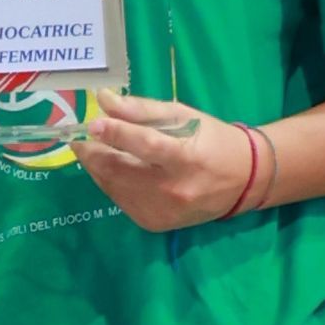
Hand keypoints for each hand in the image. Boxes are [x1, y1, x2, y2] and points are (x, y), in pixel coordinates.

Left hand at [76, 88, 266, 230]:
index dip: (117, 134)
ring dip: (99, 168)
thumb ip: (142, 109)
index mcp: (187, 158)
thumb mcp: (184, 116)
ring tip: (96, 150)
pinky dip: (112, 183)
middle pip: (121, 171)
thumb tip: (103, 100)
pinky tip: (116, 170)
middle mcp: (174, 190)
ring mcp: (162, 211)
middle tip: (81, 138)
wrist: (243, 181)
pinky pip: (121, 201)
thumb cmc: (212, 140)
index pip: (147, 145)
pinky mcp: (154, 223)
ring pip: (114, 187)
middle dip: (93, 153)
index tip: (93, 124)